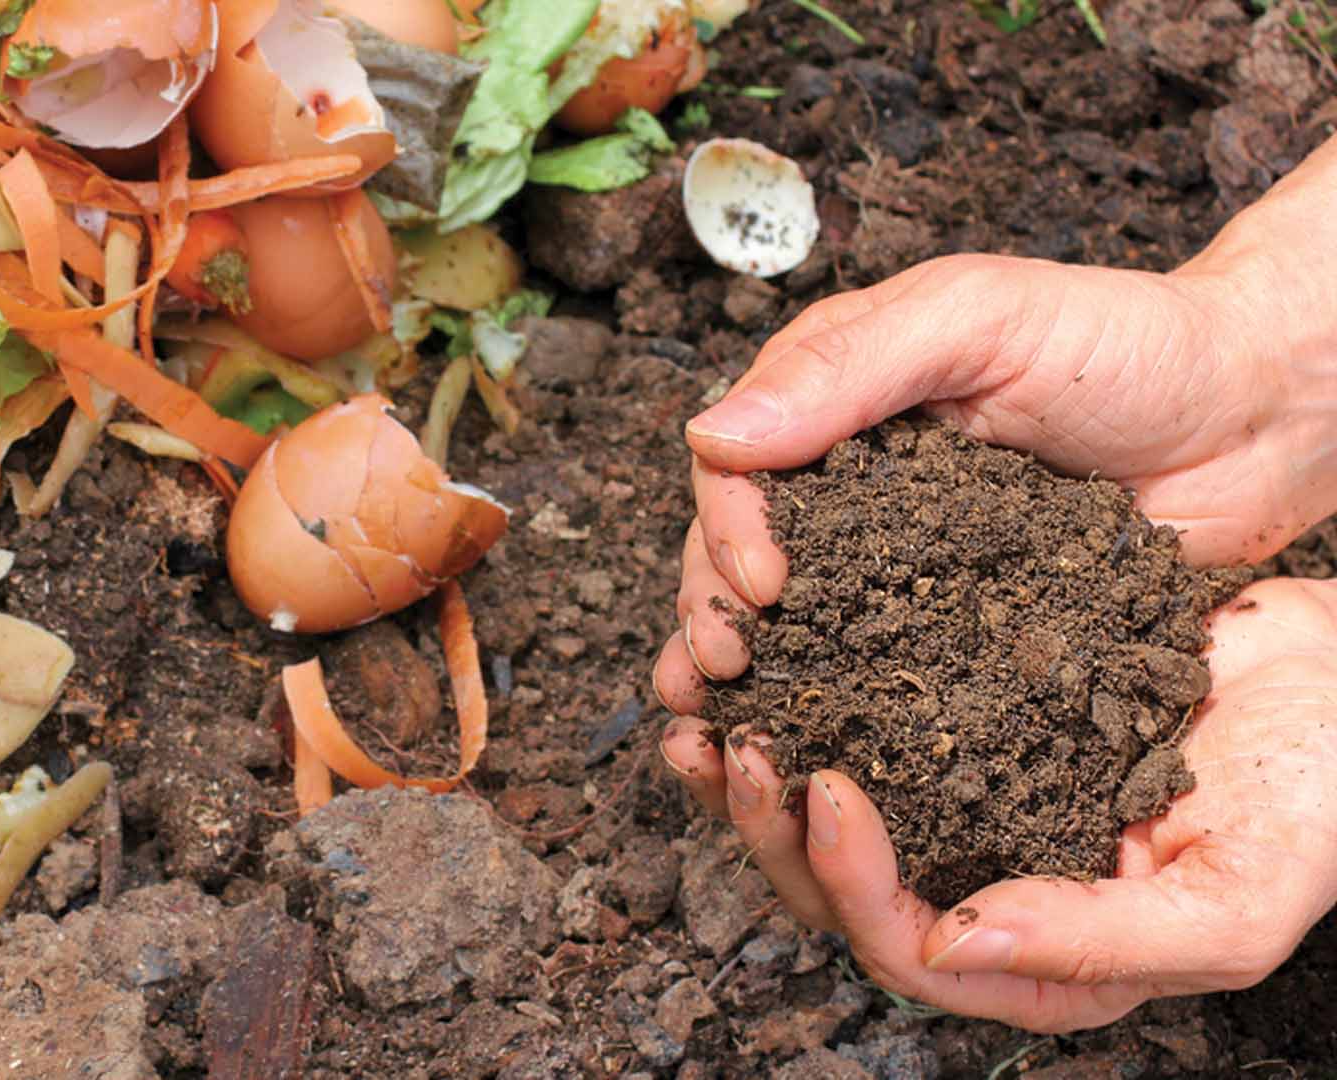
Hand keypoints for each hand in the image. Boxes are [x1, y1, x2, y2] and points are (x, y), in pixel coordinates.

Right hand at [652, 135, 1336, 707]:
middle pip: (743, 554)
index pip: (737, 467)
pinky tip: (809, 754)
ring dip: (751, 675)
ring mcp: (902, 563)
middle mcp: (852, 487)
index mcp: (835, 402)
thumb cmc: (1128, 341)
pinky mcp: (958, 629)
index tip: (761, 584)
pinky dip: (838, 712)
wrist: (1261, 416)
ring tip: (725, 729)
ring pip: (797, 623)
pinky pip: (885, 673)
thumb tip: (713, 434)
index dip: (727, 528)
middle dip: (715, 612)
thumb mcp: (979, 318)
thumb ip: (848, 366)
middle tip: (725, 669)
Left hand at [661, 577, 1336, 1031]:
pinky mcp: (957, 726)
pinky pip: (856, 723)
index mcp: (1043, 960)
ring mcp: (967, 807)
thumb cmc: (1315, 799)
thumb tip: (951, 942)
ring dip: (756, 770)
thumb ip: (1102, 941)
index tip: (824, 786)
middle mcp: (987, 890)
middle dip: (771, 825)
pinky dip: (801, 695)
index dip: (850, 882)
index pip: (908, 950)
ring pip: (827, 814)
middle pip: (840, 890)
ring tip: (705, 707)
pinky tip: (759, 658)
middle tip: (736, 741)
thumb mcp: (1234, 897)